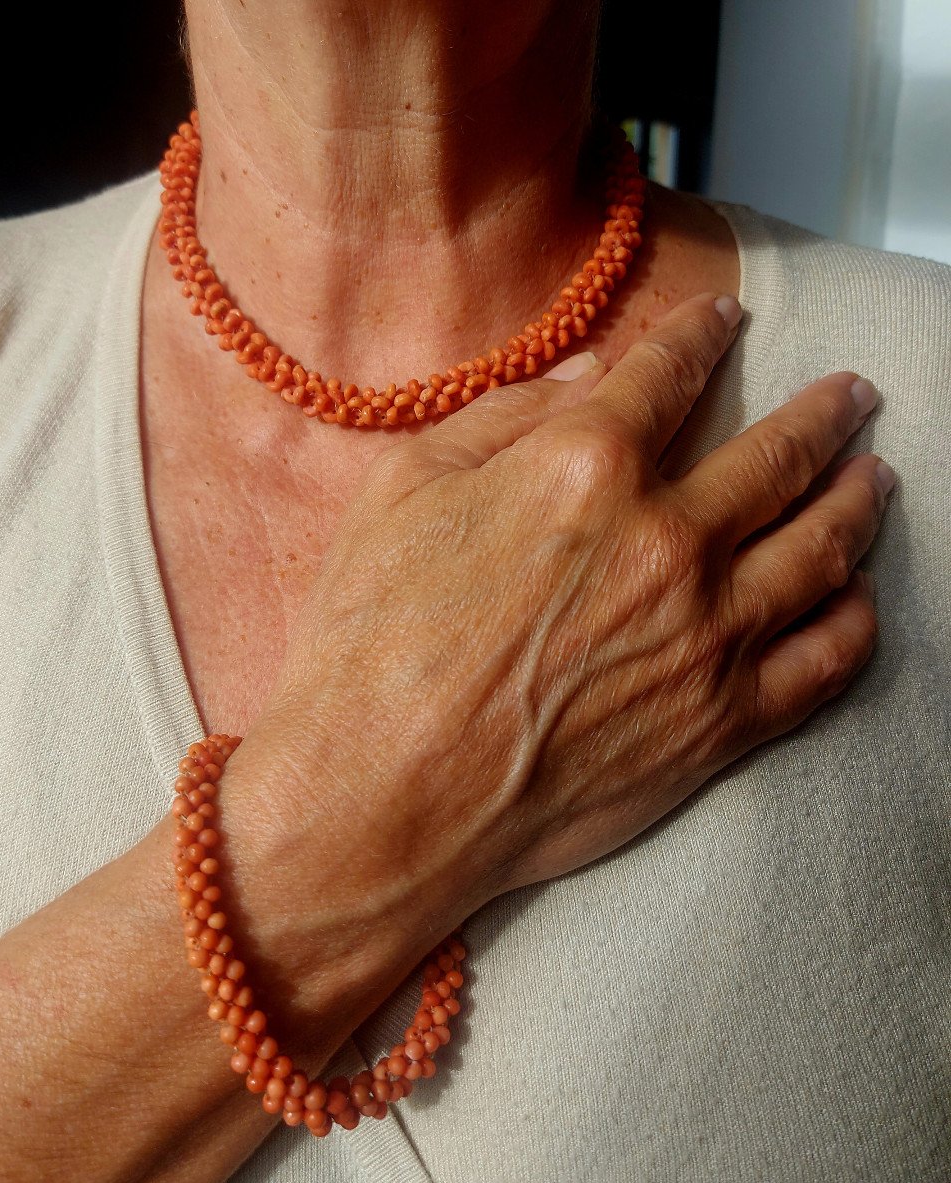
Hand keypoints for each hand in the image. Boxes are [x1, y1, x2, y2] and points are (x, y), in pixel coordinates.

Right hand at [244, 292, 891, 922]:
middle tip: (851, 394)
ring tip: (875, 478)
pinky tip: (858, 599)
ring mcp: (706, 637)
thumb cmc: (370, 643)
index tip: (725, 321)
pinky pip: (824, 662)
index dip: (701, 335)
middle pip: (778, 456)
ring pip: (823, 550)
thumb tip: (588, 376)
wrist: (381, 798)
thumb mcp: (401, 492)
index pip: (667, 375)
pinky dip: (855, 621)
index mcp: (584, 468)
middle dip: (823, 413)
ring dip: (859, 501)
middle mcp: (666, 541)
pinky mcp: (721, 725)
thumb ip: (502, 417)